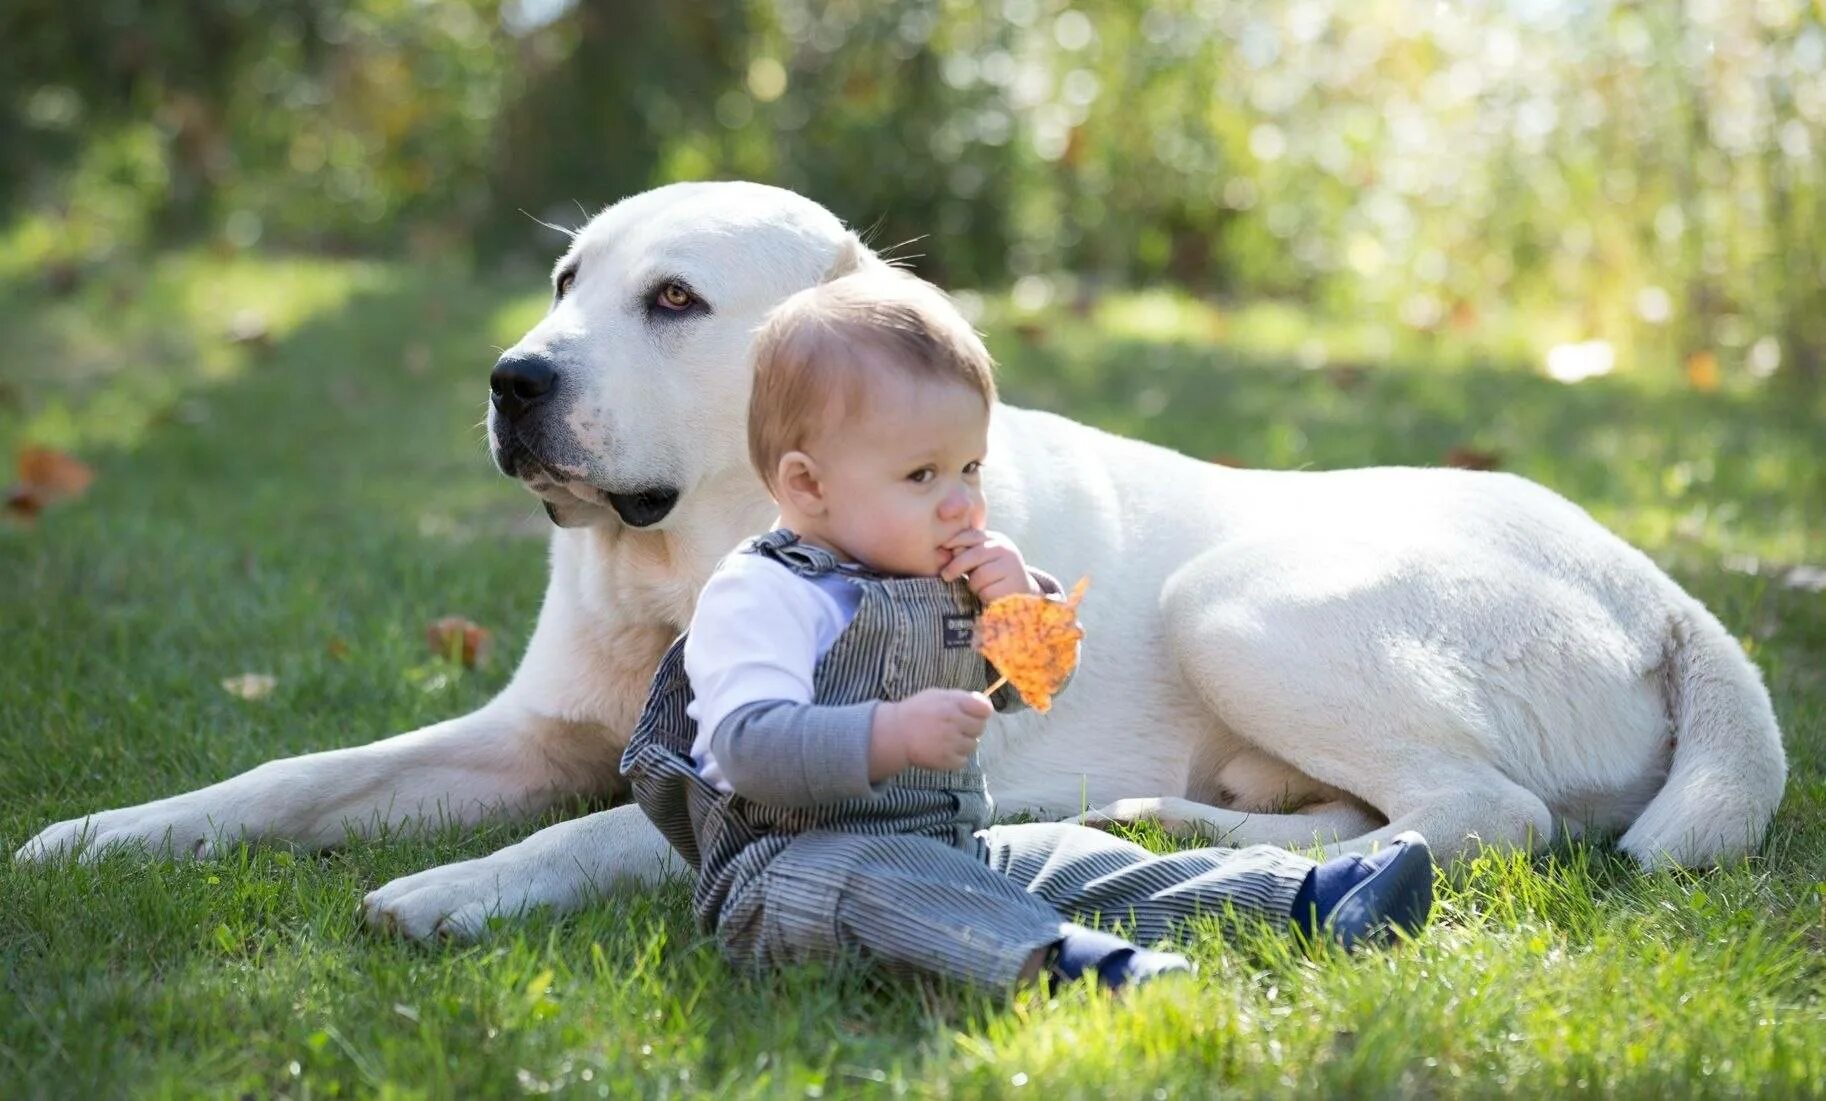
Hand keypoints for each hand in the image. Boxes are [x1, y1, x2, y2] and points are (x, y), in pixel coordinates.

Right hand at [869, 688, 992, 776]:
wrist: (896, 734)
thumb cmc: (918, 711)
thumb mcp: (938, 695)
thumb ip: (961, 698)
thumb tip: (984, 703)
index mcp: (952, 704)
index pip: (984, 709)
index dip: (982, 711)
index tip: (975, 713)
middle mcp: (953, 723)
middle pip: (980, 728)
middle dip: (972, 727)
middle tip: (958, 727)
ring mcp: (950, 743)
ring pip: (973, 745)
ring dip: (964, 743)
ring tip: (948, 739)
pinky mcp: (946, 760)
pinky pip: (963, 760)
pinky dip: (956, 757)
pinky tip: (944, 750)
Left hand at [939, 529, 1041, 602]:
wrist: (1022, 592)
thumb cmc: (994, 574)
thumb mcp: (982, 559)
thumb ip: (967, 552)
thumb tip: (948, 549)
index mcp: (996, 539)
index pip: (972, 535)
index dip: (955, 541)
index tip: (943, 548)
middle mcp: (1006, 550)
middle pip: (974, 555)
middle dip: (956, 566)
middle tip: (945, 575)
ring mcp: (1012, 567)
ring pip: (979, 576)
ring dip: (973, 585)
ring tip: (980, 587)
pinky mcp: (1014, 586)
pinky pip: (987, 592)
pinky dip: (983, 596)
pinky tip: (990, 595)